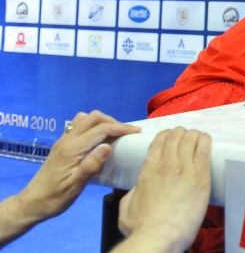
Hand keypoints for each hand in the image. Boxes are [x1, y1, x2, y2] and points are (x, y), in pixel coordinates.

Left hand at [18, 110, 140, 221]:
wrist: (32, 203)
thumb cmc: (55, 197)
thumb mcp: (75, 186)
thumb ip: (91, 165)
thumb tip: (108, 147)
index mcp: (72, 149)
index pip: (100, 129)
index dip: (120, 128)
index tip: (136, 132)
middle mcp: (67, 140)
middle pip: (93, 117)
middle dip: (112, 121)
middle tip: (125, 133)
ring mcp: (63, 141)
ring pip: (84, 118)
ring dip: (101, 121)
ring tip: (113, 134)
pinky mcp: (62, 145)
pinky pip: (78, 125)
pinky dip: (92, 126)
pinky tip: (98, 138)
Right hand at [117, 128, 210, 251]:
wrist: (159, 237)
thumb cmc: (142, 228)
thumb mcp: (127, 207)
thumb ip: (134, 191)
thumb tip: (138, 188)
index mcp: (148, 170)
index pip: (159, 140)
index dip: (167, 135)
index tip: (172, 138)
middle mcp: (166, 164)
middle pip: (176, 135)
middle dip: (182, 134)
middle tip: (186, 139)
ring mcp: (184, 168)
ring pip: (191, 138)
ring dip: (194, 135)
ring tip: (197, 139)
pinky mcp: (200, 176)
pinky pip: (204, 148)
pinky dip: (205, 140)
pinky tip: (206, 141)